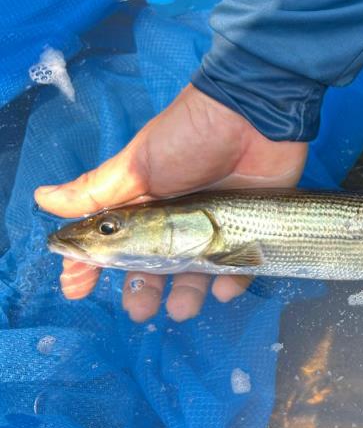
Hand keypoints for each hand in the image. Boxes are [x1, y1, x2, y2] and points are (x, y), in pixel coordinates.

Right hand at [34, 83, 307, 321]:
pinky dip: (233, 281)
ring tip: (181, 309)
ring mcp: (214, 226)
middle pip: (154, 266)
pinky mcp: (250, 229)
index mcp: (144, 204)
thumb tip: (43, 200)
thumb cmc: (190, 137)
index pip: (112, 242)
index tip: (77, 289)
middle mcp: (176, 220)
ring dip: (186, 294)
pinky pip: (241, 266)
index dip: (92, 267)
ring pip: (196, 272)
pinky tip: (225, 290)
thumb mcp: (138, 165)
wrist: (254, 118)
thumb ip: (98, 190)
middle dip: (143, 291)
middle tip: (140, 310)